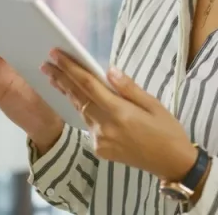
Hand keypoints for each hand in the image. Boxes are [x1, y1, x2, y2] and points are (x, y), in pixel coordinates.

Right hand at [0, 22, 63, 152]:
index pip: (18, 36)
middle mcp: (13, 61)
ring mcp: (1, 73)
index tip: (5, 10)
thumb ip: (45, 66)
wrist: (43, 120)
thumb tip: (50, 50)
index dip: (11, 24)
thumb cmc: (52, 98)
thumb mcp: (52, 79)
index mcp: (28, 56)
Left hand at [41, 49, 197, 181]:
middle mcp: (105, 127)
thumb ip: (128, 88)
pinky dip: (82, 109)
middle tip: (46, 64)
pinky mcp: (100, 149)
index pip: (88, 85)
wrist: (171, 163)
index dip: (70, 68)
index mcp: (119, 112)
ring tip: (55, 77)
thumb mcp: (153, 104)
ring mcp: (100, 140)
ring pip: (80, 111)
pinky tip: (76, 99)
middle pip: (78, 97)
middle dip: (61, 78)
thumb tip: (108, 70)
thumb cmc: (167, 130)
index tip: (56, 54)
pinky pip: (88, 125)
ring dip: (68, 93)